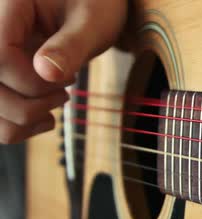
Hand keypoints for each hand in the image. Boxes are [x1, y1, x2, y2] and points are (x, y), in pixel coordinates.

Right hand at [0, 0, 126, 143]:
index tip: (68, 80)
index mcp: (8, 5)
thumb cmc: (94, 7)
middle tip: (63, 95)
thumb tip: (46, 71)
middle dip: (26, 106)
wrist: (89, 7)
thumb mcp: (92, 23)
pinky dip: (13, 126)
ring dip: (19, 121)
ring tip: (54, 105)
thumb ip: (71, 45)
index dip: (31, 82)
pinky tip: (43, 118)